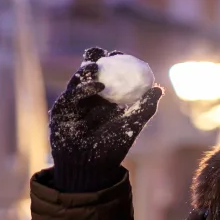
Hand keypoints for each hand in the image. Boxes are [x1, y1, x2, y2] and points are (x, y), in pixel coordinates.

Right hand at [49, 47, 162, 191]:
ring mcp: (72, 104)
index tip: (121, 54)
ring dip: (86, 71)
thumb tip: (159, 88)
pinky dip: (84, 89)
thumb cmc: (112, 147)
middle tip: (103, 52)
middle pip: (88, 72)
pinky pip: (71, 97)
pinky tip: (98, 85)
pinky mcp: (60, 112)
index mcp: (103, 98)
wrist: (91, 167)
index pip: (106, 74)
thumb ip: (144, 108)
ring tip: (97, 65)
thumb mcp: (131, 126)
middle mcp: (86, 98)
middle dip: (93, 59)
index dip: (112, 62)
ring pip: (77, 81)